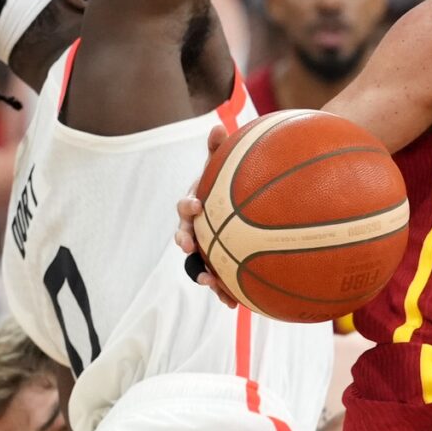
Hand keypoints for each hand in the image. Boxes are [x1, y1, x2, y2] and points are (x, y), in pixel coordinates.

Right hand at [176, 127, 238, 308]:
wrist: (246, 208)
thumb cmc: (233, 186)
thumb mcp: (227, 167)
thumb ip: (221, 150)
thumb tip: (218, 125)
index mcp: (196, 207)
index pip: (186, 206)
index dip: (188, 208)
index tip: (196, 207)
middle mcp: (197, 229)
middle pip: (185, 237)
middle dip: (185, 243)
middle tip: (189, 247)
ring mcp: (206, 249)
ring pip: (198, 263)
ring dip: (201, 273)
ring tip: (210, 281)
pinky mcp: (220, 265)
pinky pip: (220, 280)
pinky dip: (224, 292)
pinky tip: (235, 305)